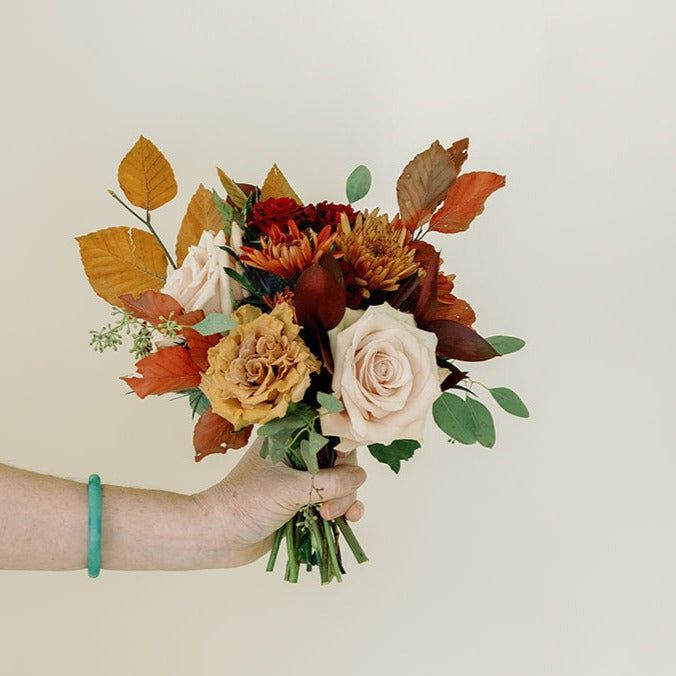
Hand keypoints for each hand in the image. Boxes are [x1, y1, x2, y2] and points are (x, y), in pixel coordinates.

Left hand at [193, 438, 366, 567]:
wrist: (218, 537)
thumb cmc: (246, 503)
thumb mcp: (290, 488)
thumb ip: (329, 482)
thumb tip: (361, 477)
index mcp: (289, 439)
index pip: (328, 433)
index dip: (344, 446)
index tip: (350, 466)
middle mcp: (298, 457)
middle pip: (340, 461)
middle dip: (344, 483)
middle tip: (330, 505)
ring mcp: (302, 482)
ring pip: (340, 484)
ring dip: (345, 500)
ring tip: (331, 516)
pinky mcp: (304, 506)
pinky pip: (334, 503)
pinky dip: (344, 511)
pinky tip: (348, 521)